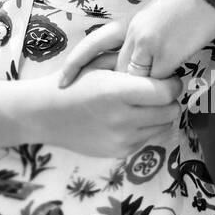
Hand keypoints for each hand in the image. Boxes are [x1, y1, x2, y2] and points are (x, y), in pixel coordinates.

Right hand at [32, 68, 182, 159]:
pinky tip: (127, 118)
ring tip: (141, 105)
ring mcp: (122, 139)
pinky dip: (144, 127)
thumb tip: (160, 64)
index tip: (167, 77)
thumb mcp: (97, 62)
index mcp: (117, 91)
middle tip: (157, 91)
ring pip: (163, 126)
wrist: (43, 114)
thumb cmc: (71, 82)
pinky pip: (147, 138)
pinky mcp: (119, 152)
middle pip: (170, 111)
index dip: (171, 83)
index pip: (166, 91)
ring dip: (158, 115)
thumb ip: (130, 62)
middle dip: (169, 99)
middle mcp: (123, 118)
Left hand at [58, 0, 214, 85]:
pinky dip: (164, 85)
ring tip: (148, 95)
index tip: (62, 80)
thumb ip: (142, 41)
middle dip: (113, 85)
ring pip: (134, 79)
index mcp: (128, 21)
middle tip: (101, 101)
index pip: (94, 45)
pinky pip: (156, 82)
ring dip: (144, 87)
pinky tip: (172, 83)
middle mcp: (131, 32)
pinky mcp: (164, 55)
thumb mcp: (155, 19)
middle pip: (115, 69)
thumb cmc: (187, 3)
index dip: (76, 63)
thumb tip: (139, 66)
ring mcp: (145, 44)